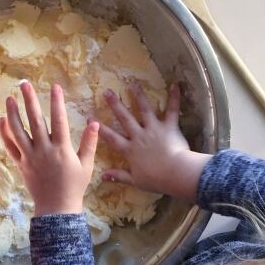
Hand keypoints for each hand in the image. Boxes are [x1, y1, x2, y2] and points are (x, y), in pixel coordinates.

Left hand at [0, 82, 98, 215]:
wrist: (56, 209)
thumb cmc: (74, 187)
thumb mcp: (86, 165)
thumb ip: (89, 143)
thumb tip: (95, 123)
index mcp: (62, 149)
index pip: (59, 120)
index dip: (57, 102)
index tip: (55, 87)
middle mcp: (44, 150)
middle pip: (35, 120)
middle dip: (29, 100)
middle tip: (24, 84)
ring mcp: (30, 157)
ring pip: (18, 131)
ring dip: (12, 113)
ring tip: (9, 98)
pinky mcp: (21, 165)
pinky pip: (10, 147)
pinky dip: (4, 133)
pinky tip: (2, 120)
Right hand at [99, 81, 209, 202]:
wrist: (175, 173)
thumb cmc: (156, 179)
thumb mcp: (135, 180)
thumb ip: (119, 176)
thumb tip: (102, 177)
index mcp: (130, 150)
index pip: (111, 138)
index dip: (100, 128)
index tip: (89, 118)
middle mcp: (139, 136)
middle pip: (125, 118)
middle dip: (115, 105)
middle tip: (107, 92)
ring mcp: (154, 129)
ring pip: (145, 109)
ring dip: (139, 96)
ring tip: (133, 84)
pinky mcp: (169, 127)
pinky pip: (172, 111)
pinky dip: (174, 98)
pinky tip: (175, 85)